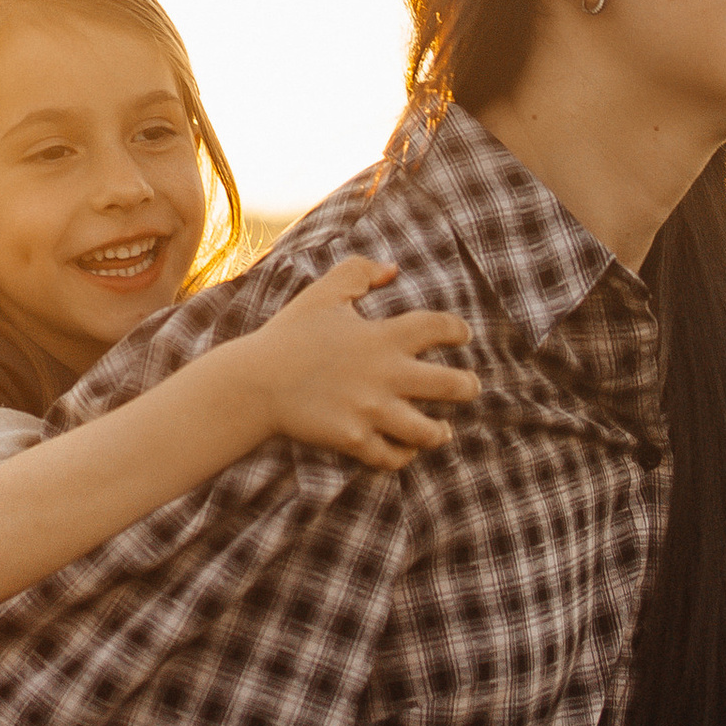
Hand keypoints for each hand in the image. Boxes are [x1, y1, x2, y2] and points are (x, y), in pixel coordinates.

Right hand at [244, 253, 477, 468]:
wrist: (255, 383)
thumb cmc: (289, 335)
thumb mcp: (323, 294)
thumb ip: (359, 272)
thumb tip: (392, 268)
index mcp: (382, 337)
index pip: (438, 328)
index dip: (457, 330)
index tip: (463, 336)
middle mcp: (386, 376)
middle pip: (451, 385)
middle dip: (468, 387)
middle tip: (470, 386)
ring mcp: (372, 412)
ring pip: (428, 431)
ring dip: (440, 431)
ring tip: (443, 429)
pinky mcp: (354, 440)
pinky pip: (392, 457)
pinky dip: (403, 455)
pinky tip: (406, 449)